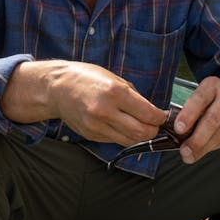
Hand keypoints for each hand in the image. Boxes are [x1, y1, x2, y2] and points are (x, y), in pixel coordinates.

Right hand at [2, 60, 166, 145]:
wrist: (56, 88)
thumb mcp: (113, 78)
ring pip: (131, 141)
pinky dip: (124, 136)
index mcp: (114, 93)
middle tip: (155, 125)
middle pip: (142, 133)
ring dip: (140, 136)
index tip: (163, 116)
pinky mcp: (91, 135)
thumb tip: (152, 111)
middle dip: (154, 130)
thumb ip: (133, 95)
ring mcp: (97, 126)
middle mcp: (105, 111)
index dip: (161, 118)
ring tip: (141, 127)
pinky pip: (115, 140)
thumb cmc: (86, 78)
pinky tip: (122, 126)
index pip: (148, 114)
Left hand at [173, 76, 219, 163]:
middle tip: (184, 151)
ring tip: (190, 155)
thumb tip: (172, 129)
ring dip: (203, 147)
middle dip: (196, 138)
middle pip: (212, 119)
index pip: (199, 99)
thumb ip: (190, 111)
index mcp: (212, 85)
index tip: (178, 129)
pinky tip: (203, 150)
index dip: (188, 115)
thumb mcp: (204, 98)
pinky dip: (213, 147)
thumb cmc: (217, 102)